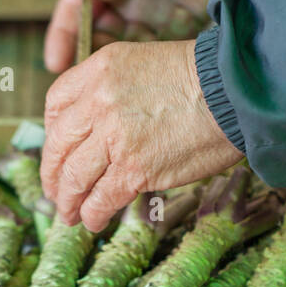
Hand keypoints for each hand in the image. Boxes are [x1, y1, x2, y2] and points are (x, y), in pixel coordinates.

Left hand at [42, 38, 243, 231]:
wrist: (233, 94)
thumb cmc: (202, 80)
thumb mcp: (145, 64)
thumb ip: (115, 90)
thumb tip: (102, 128)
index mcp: (99, 71)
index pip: (56, 105)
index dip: (52, 135)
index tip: (58, 152)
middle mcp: (98, 102)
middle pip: (59, 146)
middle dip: (53, 175)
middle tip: (55, 193)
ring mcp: (114, 137)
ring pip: (75, 176)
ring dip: (68, 201)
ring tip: (69, 215)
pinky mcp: (134, 169)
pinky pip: (102, 198)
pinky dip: (93, 214)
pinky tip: (94, 221)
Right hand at [44, 0, 240, 72]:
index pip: (74, 8)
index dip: (63, 37)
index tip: (55, 63)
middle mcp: (120, 1)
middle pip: (98, 39)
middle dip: (92, 63)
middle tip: (94, 86)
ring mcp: (146, 19)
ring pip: (127, 55)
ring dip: (125, 72)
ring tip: (126, 90)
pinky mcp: (173, 33)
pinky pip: (160, 58)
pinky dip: (157, 71)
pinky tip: (160, 81)